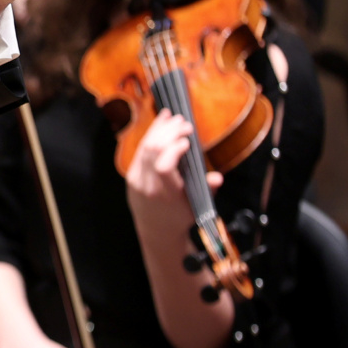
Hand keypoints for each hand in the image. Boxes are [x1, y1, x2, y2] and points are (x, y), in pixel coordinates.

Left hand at [122, 109, 219, 229]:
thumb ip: (206, 190)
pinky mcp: (131, 174)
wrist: (156, 230)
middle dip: (169, 133)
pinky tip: (161, 123)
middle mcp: (147, 186)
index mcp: (165, 194)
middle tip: (184, 123)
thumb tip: (217, 177)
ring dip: (159, 129)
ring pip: (144, 147)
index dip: (174, 149)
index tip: (188, 140)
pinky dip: (150, 135)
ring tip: (173, 117)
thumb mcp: (197, 206)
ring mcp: (136, 179)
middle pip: (153, 151)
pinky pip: (140, 151)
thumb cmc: (180, 216)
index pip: (164, 167)